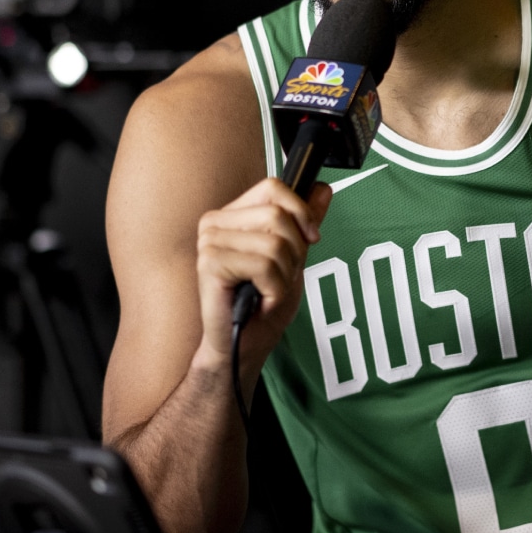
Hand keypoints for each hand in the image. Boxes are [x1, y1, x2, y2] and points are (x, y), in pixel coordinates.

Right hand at [193, 177, 331, 378]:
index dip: (300, 212)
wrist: (243, 344)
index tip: (310, 238)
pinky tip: (260, 299)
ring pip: (274, 243)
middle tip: (279, 277)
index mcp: (232, 215)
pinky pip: (264, 266)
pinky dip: (274, 288)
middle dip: (294, 252)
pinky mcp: (210, 265)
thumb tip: (322, 189)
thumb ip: (304, 221)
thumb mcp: (293, 256)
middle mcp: (215, 223)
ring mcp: (209, 242)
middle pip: (278, 215)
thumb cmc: (262, 303)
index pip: (273, 187)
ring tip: (267, 290)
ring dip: (284, 275)